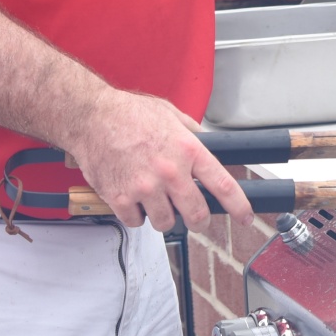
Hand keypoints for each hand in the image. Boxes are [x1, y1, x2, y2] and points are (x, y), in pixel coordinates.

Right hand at [63, 89, 253, 231]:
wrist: (90, 117)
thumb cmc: (127, 113)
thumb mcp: (169, 113)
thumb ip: (191, 132)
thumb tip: (209, 145)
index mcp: (187, 150)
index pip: (223, 185)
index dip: (239, 206)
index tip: (245, 216)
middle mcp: (169, 171)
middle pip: (196, 215)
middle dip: (198, 219)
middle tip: (193, 215)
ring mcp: (145, 188)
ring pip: (166, 222)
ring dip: (163, 215)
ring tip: (154, 199)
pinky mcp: (120, 198)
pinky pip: (136, 222)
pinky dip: (136, 215)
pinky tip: (132, 198)